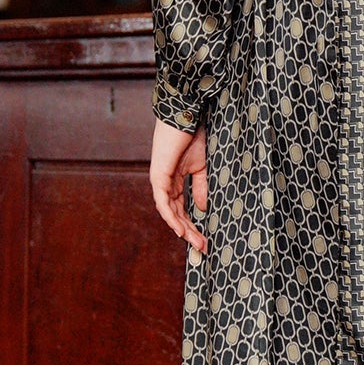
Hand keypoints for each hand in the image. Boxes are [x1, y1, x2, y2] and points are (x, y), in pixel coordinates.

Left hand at [150, 119, 207, 252]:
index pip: (183, 209)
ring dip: (183, 230)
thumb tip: (202, 209)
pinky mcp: (158, 177)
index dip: (193, 225)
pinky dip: (171, 218)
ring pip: (170, 213)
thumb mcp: (202, 167)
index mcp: (175, 180)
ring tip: (196, 243)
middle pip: (177, 215)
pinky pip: (163, 203)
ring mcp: (160, 181)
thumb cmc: (194, 135)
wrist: (187, 116)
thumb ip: (200, 188)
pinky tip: (180, 231)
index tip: (205, 239)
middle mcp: (166, 183)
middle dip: (190, 232)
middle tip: (203, 248)